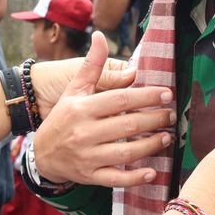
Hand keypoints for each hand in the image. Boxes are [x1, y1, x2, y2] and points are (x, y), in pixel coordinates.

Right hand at [33, 33, 174, 186]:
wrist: (43, 154)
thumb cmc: (64, 118)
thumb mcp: (74, 90)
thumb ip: (92, 65)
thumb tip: (100, 36)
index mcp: (82, 108)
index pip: (120, 100)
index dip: (146, 96)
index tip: (166, 94)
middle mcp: (84, 132)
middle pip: (127, 126)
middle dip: (154, 120)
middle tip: (171, 116)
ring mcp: (88, 156)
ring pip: (125, 153)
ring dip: (150, 146)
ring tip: (167, 137)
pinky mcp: (91, 176)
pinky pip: (116, 179)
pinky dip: (134, 178)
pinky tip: (152, 173)